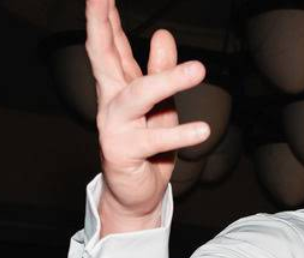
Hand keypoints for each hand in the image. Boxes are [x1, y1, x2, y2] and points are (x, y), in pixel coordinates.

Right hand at [86, 0, 209, 233]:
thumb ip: (160, 70)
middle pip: (102, 57)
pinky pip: (156, 141)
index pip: (110, 44)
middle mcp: (111, 102)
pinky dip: (181, 136)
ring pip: (139, 96)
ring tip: (199, 70)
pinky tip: (203, 130)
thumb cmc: (149, 147)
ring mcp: (114, 126)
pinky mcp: (124, 152)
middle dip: (100, 25)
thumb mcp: (162, 105)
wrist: (137, 194)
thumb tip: (163, 34)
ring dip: (167, 81)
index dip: (104, 16)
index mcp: (118, 86)